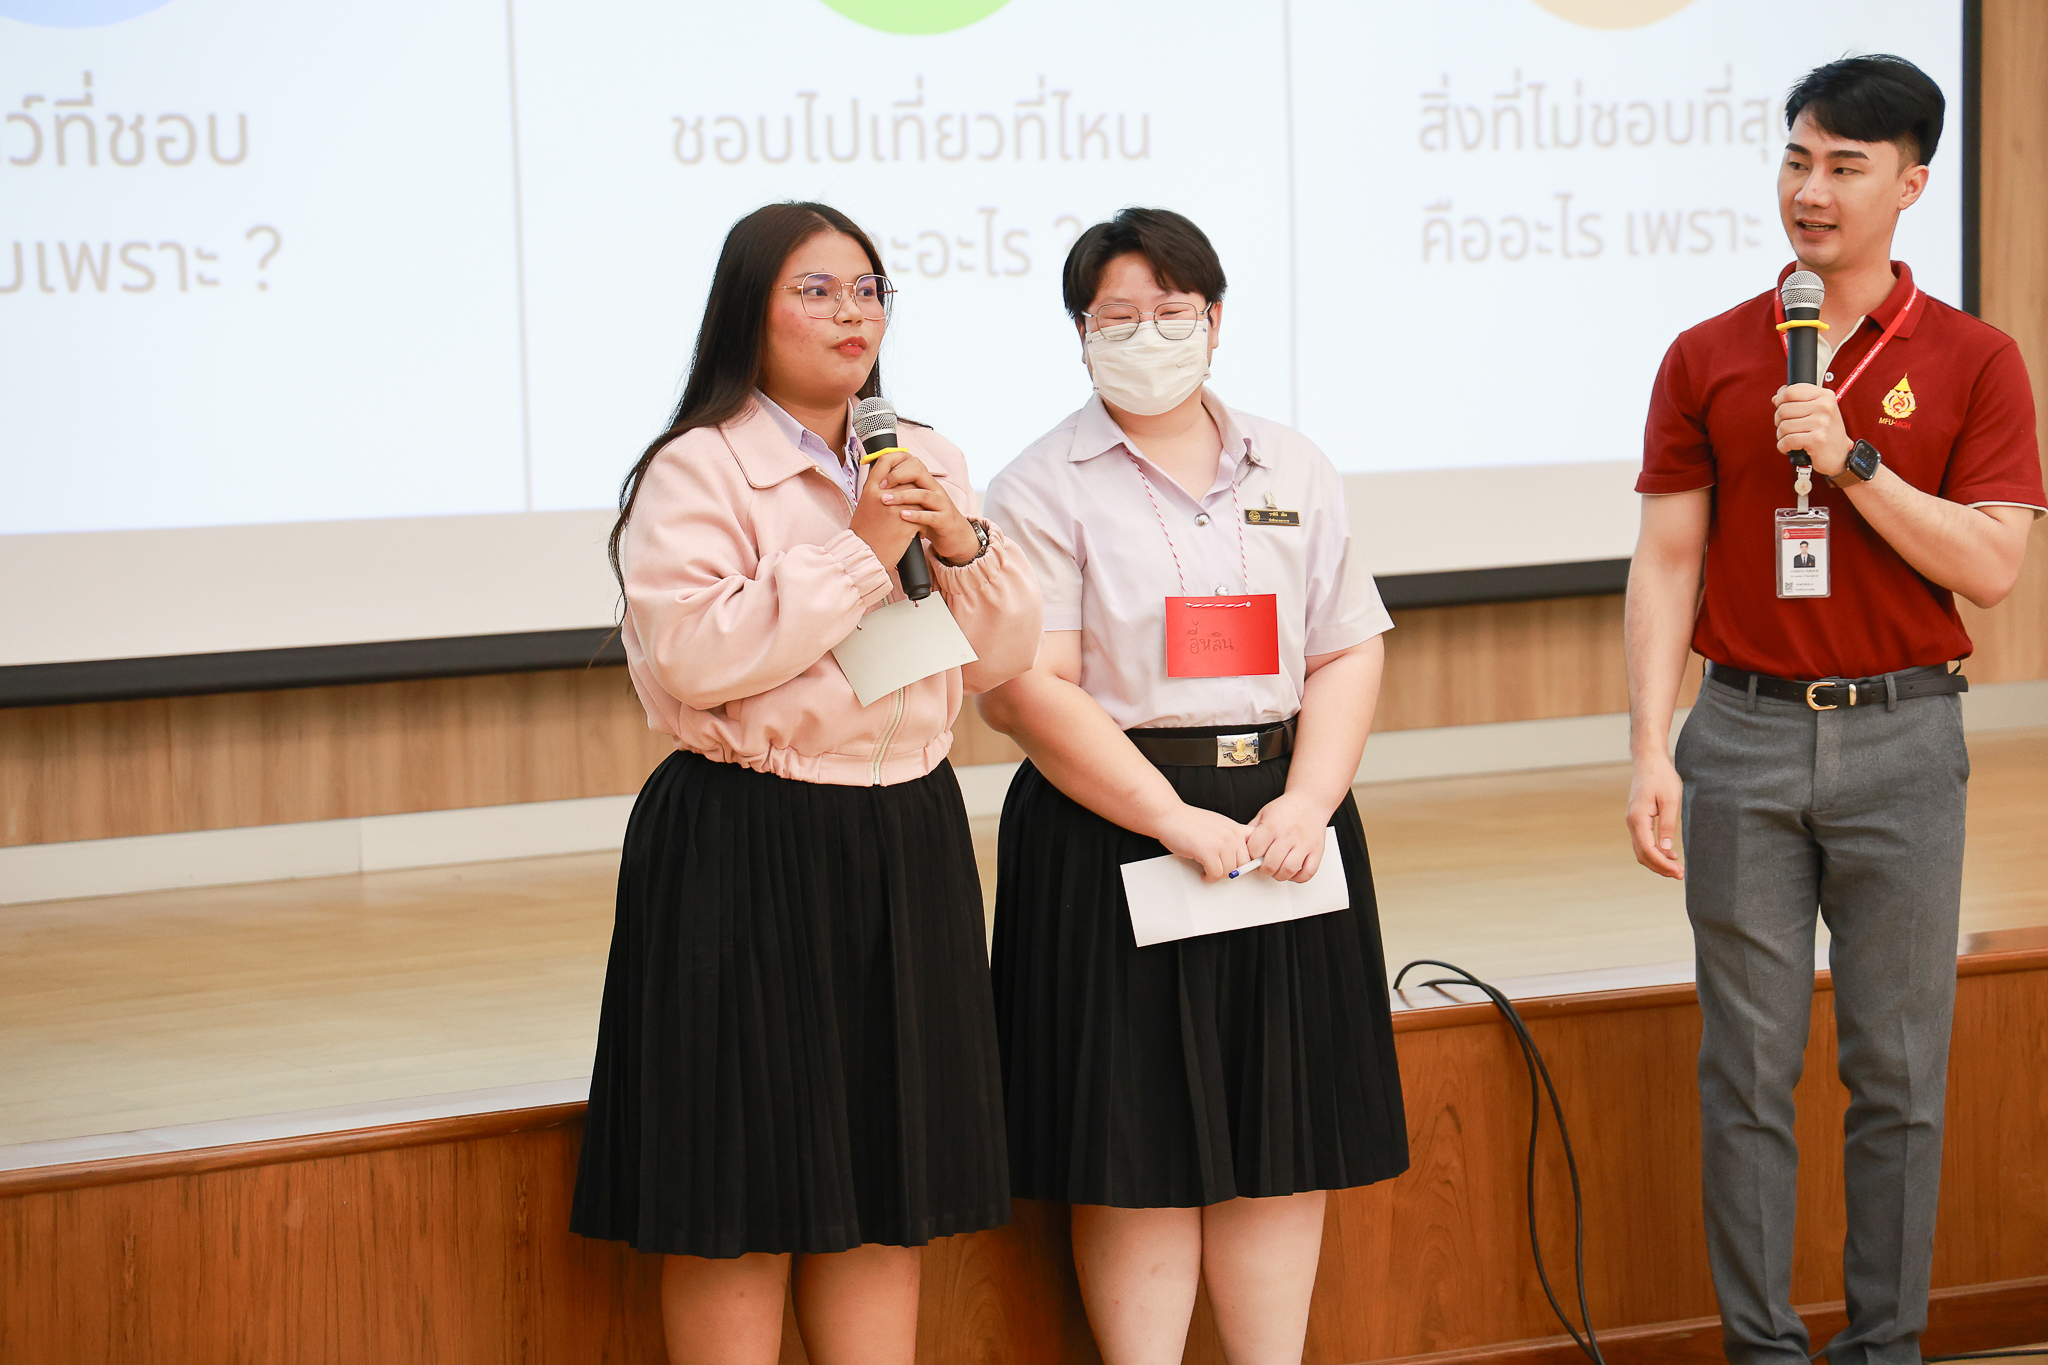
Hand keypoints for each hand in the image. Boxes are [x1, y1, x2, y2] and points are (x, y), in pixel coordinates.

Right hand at [849, 448, 926, 565]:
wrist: (864, 556)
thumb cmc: (864, 533)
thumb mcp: (865, 505)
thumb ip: (877, 490)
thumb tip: (891, 479)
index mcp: (870, 489)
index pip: (886, 459)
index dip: (899, 456)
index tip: (906, 461)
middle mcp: (882, 495)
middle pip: (908, 477)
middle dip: (915, 486)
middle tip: (918, 495)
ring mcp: (895, 509)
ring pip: (918, 495)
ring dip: (921, 506)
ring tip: (918, 517)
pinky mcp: (906, 524)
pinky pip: (922, 515)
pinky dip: (923, 524)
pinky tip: (919, 533)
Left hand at [852, 448, 977, 567]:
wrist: (955, 536)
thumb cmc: (931, 517)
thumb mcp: (918, 501)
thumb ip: (905, 490)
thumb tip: (880, 480)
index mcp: (927, 483)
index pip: (913, 463)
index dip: (895, 466)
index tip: (879, 479)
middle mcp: (935, 490)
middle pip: (918, 471)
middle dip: (898, 476)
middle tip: (881, 487)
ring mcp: (941, 505)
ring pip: (923, 494)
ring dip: (903, 496)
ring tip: (885, 500)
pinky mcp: (945, 521)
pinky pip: (931, 516)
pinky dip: (916, 515)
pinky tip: (902, 516)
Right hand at [1155, 803, 1251, 882]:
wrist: (1171, 816)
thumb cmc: (1190, 821)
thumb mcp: (1219, 824)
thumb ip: (1231, 836)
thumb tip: (1240, 853)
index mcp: (1236, 828)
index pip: (1255, 849)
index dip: (1250, 861)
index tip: (1242, 866)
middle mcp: (1232, 836)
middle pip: (1243, 865)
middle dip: (1231, 870)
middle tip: (1221, 870)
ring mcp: (1221, 844)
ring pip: (1230, 872)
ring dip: (1218, 875)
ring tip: (1210, 871)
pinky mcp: (1208, 853)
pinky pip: (1216, 875)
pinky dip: (1209, 878)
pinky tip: (1204, 874)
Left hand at [1245, 792, 1332, 883]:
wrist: (1310, 801)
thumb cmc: (1287, 808)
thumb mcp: (1264, 813)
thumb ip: (1252, 830)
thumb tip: (1241, 847)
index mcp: (1272, 826)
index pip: (1254, 851)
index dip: (1251, 857)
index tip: (1254, 857)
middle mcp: (1287, 835)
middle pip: (1271, 864)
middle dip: (1264, 870)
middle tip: (1265, 867)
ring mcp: (1303, 844)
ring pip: (1288, 870)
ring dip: (1280, 875)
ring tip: (1278, 870)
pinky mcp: (1316, 850)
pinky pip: (1308, 872)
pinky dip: (1298, 878)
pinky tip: (1293, 872)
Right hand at [1626, 752, 1683, 879]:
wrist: (1649, 761)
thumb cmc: (1661, 777)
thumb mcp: (1671, 800)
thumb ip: (1668, 825)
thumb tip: (1665, 850)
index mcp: (1638, 818)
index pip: (1648, 850)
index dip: (1663, 864)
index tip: (1679, 872)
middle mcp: (1632, 822)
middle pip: (1642, 854)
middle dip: (1660, 867)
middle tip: (1680, 874)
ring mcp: (1633, 821)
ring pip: (1641, 850)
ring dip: (1658, 862)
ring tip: (1677, 868)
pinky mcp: (1638, 819)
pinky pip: (1643, 842)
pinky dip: (1655, 852)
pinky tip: (1670, 855)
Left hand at [1773, 384, 1851, 477]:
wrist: (1842, 454)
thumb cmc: (1827, 432)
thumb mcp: (1819, 410)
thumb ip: (1799, 400)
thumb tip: (1777, 396)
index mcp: (1825, 396)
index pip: (1790, 391)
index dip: (1780, 400)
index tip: (1780, 407)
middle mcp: (1824, 407)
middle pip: (1783, 409)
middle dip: (1779, 421)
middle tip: (1788, 428)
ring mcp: (1821, 423)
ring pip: (1783, 426)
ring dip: (1781, 435)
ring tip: (1791, 438)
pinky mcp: (1816, 439)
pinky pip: (1787, 441)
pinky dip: (1783, 446)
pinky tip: (1790, 447)